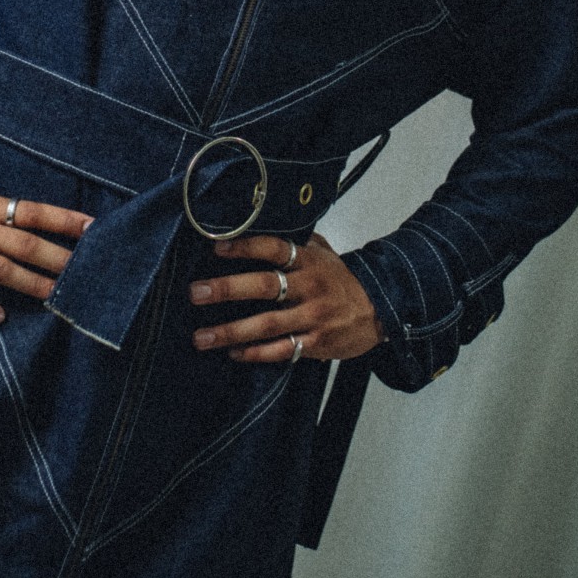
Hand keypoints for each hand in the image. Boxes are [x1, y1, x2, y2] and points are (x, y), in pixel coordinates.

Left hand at [189, 230, 383, 363]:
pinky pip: (281, 351)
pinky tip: (233, 353)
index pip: (274, 248)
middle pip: (265, 286)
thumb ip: (295, 241)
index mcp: (308, 260)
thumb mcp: (323, 252)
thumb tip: (259, 224)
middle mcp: (309, 287)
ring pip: (267, 325)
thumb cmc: (341, 279)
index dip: (245, 246)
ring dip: (231, 331)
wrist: (380, 310)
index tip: (216, 247)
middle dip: (228, 289)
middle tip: (196, 293)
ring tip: (201, 337)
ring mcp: (312, 317)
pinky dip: (255, 353)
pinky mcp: (315, 344)